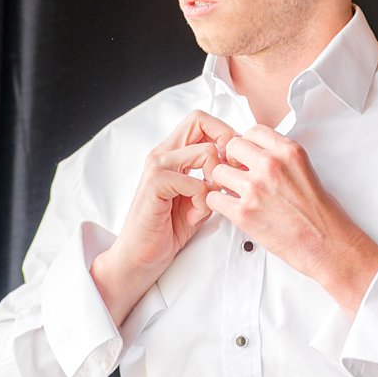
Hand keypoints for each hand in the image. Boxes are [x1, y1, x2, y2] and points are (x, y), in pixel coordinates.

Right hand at [91, 110, 234, 324]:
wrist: (141, 256)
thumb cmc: (168, 228)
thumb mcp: (198, 197)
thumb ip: (212, 177)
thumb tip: (237, 163)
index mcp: (171, 153)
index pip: (201, 120)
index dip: (224, 132)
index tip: (232, 160)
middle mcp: (162, 153)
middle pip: (200, 120)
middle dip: (225, 144)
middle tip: (225, 175)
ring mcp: (157, 166)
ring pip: (206, 152)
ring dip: (216, 180)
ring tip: (207, 203)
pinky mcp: (155, 184)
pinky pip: (196, 183)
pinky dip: (204, 201)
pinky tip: (195, 216)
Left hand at [207, 125, 377, 313]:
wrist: (326, 244)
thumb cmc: (320, 214)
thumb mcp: (305, 170)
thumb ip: (280, 158)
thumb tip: (256, 155)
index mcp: (289, 152)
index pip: (254, 131)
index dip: (247, 143)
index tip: (247, 154)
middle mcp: (271, 165)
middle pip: (232, 146)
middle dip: (232, 158)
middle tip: (237, 171)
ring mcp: (255, 188)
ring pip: (218, 171)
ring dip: (223, 181)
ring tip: (234, 191)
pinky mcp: (244, 213)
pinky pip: (213, 198)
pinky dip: (218, 202)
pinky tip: (229, 206)